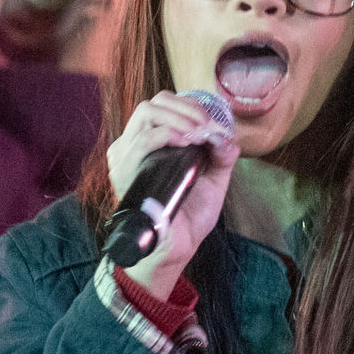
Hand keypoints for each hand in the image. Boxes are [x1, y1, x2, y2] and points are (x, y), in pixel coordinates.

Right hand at [104, 85, 239, 295]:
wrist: (177, 248)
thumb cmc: (189, 214)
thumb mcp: (214, 178)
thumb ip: (222, 154)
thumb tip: (227, 136)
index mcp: (150, 143)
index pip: (162, 105)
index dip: (189, 105)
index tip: (212, 123)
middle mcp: (133, 146)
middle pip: (152, 105)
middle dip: (186, 108)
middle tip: (208, 127)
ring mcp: (126, 159)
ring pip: (146, 115)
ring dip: (179, 119)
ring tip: (200, 134)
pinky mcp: (125, 175)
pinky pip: (140, 143)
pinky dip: (166, 135)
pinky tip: (186, 142)